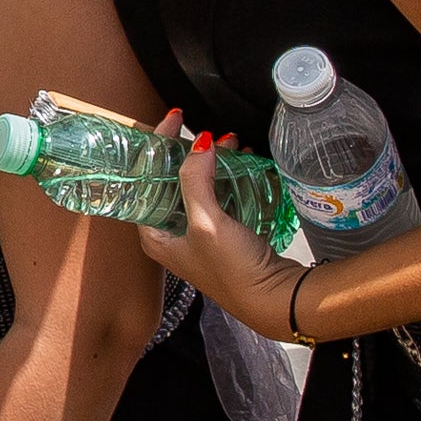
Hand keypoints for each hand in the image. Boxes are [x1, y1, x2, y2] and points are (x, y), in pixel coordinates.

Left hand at [133, 140, 309, 331]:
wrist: (274, 300)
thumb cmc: (234, 272)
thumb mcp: (207, 223)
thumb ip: (196, 181)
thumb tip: (199, 143)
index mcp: (154, 235)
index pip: (145, 180)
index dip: (157, 148)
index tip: (174, 121)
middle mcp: (172, 235)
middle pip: (172, 182)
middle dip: (190, 154)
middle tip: (204, 132)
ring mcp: (199, 235)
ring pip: (199, 187)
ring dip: (213, 164)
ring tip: (230, 144)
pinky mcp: (224, 236)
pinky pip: (221, 198)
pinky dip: (229, 179)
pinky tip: (243, 164)